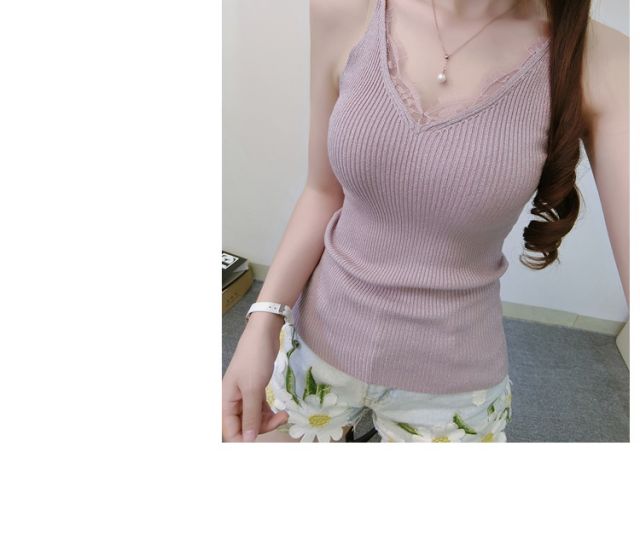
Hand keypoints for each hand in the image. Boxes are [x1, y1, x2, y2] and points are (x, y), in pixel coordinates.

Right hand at [222, 316, 289, 441]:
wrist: (263, 336)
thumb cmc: (254, 360)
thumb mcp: (253, 390)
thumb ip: (250, 416)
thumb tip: (247, 440)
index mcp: (225, 401)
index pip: (230, 431)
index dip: (244, 440)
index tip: (262, 441)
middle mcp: (232, 401)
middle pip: (244, 426)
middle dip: (262, 428)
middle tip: (281, 420)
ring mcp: (243, 396)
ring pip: (253, 419)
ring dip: (268, 421)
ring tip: (284, 415)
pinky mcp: (254, 390)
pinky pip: (259, 409)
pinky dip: (269, 413)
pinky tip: (280, 411)